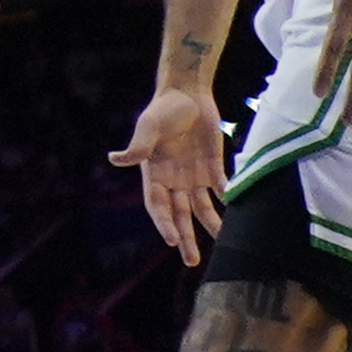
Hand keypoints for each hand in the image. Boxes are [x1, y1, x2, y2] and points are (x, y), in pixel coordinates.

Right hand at [110, 83, 228, 261]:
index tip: (171, 240)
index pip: (158, 206)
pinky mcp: (213, 166)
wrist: (188, 91)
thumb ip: (138, 145)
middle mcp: (173, 180)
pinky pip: (221, 188)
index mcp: (154, 174)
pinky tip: (236, 212)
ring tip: (223, 241)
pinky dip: (227, 199)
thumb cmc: (163, 108)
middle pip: (180, 215)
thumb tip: (115, 159)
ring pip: (202, 207)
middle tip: (191, 261)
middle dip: (185, 238)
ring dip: (210, 224)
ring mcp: (194, 175)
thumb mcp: (149, 126)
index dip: (164, 224)